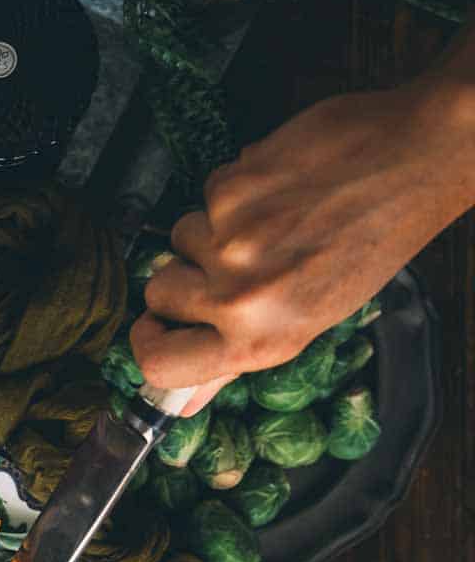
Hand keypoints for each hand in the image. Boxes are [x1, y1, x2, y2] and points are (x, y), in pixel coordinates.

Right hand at [131, 62, 474, 400]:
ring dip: (211, 228)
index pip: (159, 364)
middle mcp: (239, 299)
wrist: (412, 161)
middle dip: (183, 274)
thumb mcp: (309, 319)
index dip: (149, 342)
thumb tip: (186, 400)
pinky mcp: (229, 190)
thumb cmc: (371, 242)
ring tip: (267, 221)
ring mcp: (230, 243)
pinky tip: (277, 187)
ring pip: (179, 238)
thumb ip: (237, 355)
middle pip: (158, 293)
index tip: (157, 326)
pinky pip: (205, 193)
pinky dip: (234, 189)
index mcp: (259, 342)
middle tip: (230, 263)